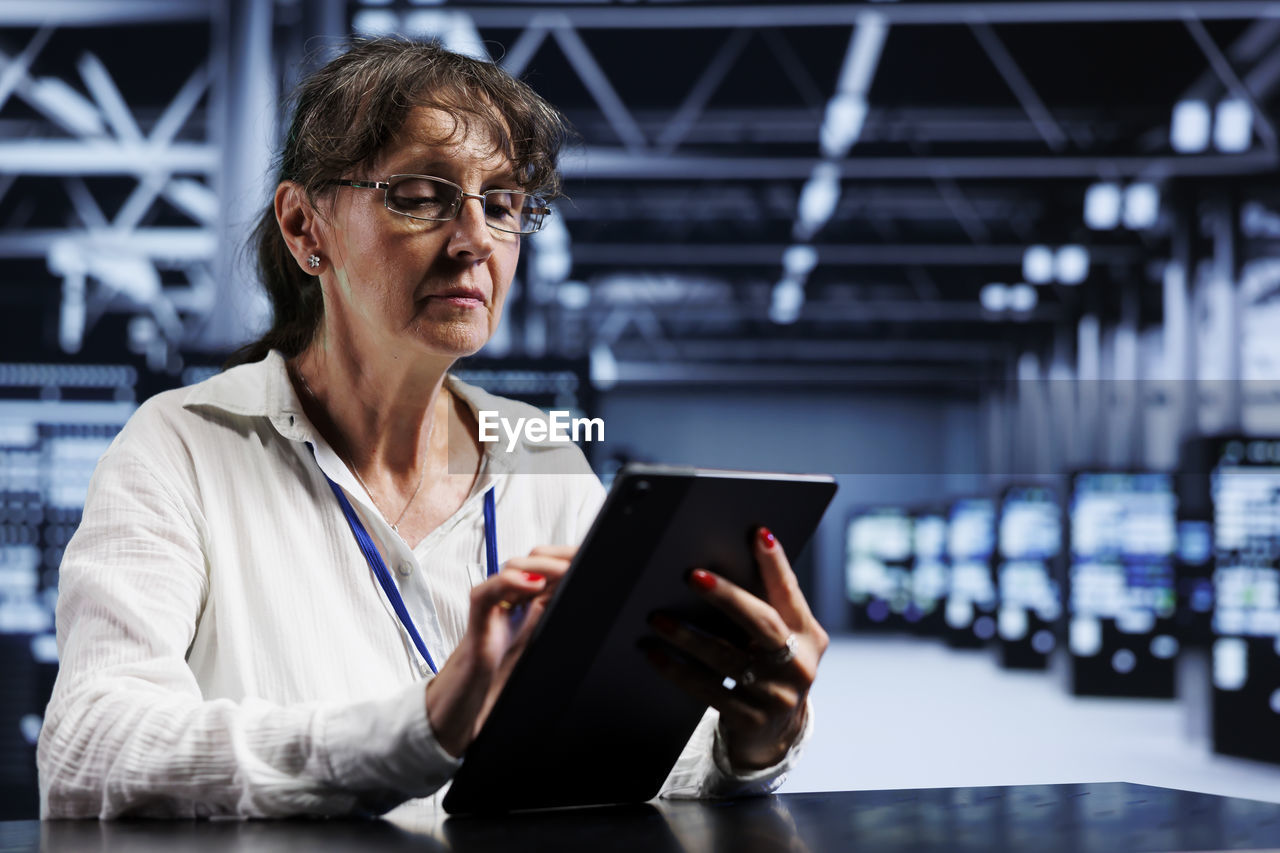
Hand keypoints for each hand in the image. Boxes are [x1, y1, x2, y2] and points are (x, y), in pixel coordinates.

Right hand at [424, 545, 574, 756]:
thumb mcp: (544, 626)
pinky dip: (510, 583)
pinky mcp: (480, 608)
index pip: (548, 561)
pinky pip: (491, 589)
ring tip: (564, 571)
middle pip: (536, 558)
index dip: (568, 556)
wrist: (479, 678)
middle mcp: (510, 587)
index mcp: (527, 588)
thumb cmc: (508, 654)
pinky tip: (534, 586)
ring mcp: (494, 595)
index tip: (588, 557)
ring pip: (516, 567)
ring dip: (542, 567)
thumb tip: (589, 592)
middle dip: (561, 557)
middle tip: (583, 560)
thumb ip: (558, 607)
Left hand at [642, 528, 827, 769]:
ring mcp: (777, 696)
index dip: (776, 564)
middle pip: (762, 623)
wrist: (773, 736)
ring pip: (728, 658)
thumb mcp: (780, 640)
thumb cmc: (767, 669)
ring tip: (657, 618)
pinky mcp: (751, 721)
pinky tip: (653, 653)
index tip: (757, 534)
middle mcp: (800, 665)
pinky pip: (708, 690)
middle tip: (691, 575)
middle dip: (727, 596)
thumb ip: (764, 606)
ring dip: (689, 636)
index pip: (790, 592)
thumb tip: (717, 562)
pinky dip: (677, 670)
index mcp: (809, 635)